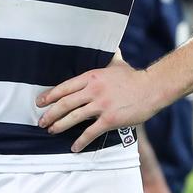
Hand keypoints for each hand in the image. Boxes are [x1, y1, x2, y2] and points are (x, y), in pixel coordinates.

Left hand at [37, 58, 160, 151]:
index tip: (40, 102)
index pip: (65, 86)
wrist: (152, 88)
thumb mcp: (117, 63)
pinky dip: (81, 141)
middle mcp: (94, 90)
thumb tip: (110, 45)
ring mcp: (101, 105)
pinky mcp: (110, 119)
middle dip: (50, 113)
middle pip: (65, 103)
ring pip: (74, 117)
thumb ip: (109, 57)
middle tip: (41, 121)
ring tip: (52, 131)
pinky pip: (91, 132)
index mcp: (92, 76)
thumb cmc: (134, 77)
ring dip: (60, 126)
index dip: (50, 95)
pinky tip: (74, 147)